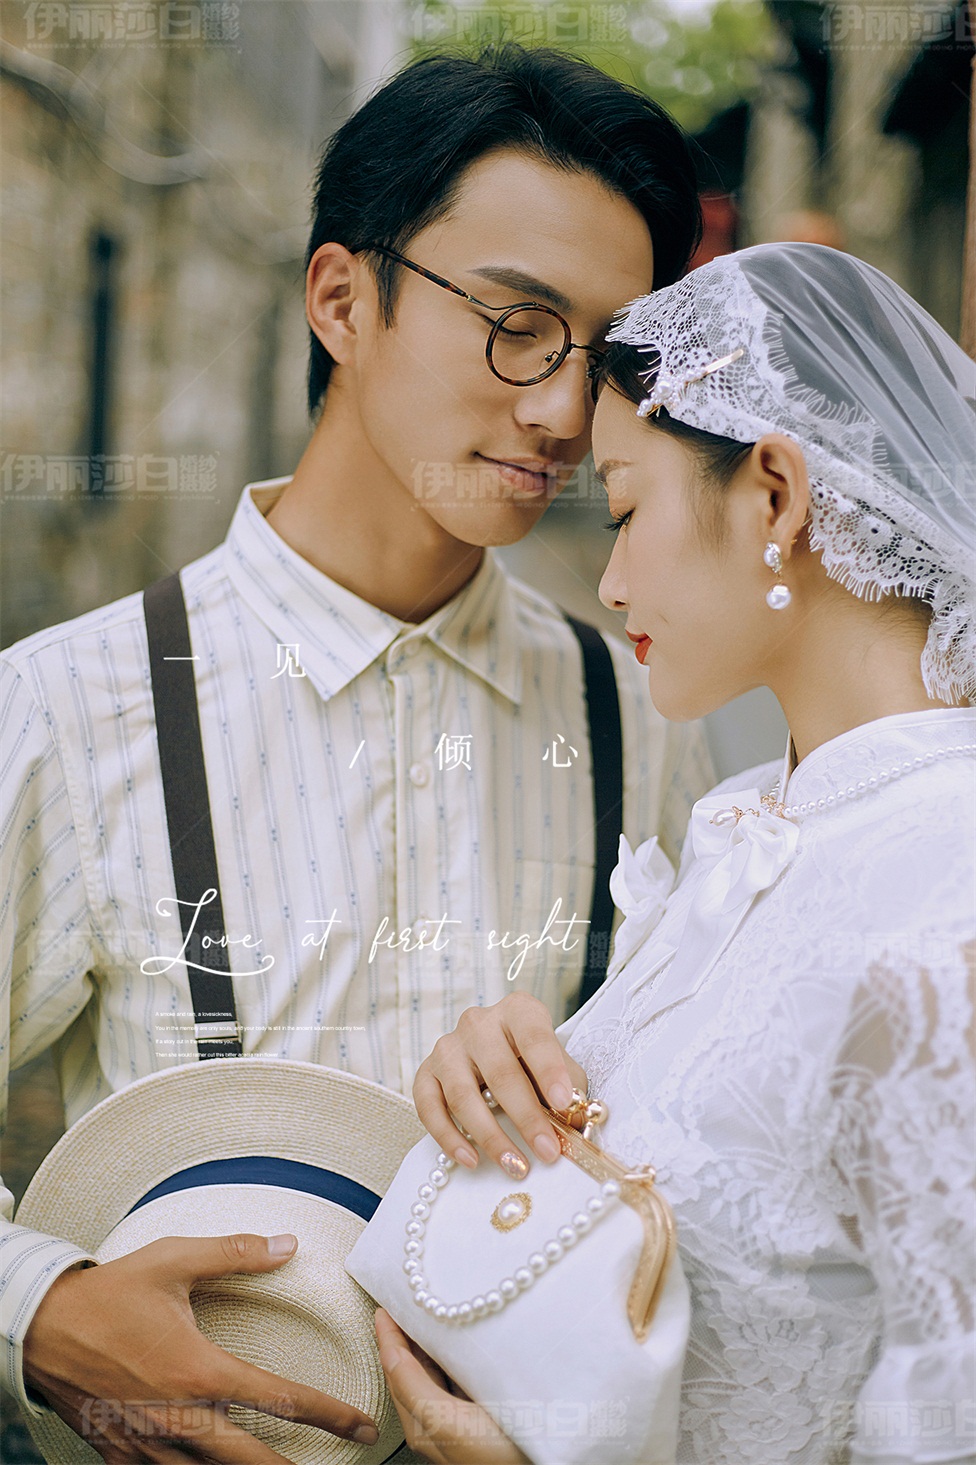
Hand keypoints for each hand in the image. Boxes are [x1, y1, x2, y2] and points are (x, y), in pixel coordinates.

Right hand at [22, 1233, 378, 1462]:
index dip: (327, 1415)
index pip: (279, 1399)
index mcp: (199, 1371)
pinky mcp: (120, 1455)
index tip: (361, 1427)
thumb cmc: (111, 1291)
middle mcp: (179, 1417)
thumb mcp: (174, 1260)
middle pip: (250, 1460)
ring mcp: (148, 1444)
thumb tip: (288, 1244)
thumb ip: (235, 1253)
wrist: (40, 1328)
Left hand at [375, 1308, 527, 1463]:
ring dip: (429, 1343)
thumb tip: (390, 1351)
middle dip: (406, 1336)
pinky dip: (453, 1355)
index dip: (388, 1336)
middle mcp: (437, 1422)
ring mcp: (462, 1419)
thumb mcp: (444, 1419)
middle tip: (405, 1303)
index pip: (395, 1369)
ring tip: (430, 1314)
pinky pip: (459, 1379)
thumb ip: (412, 1386)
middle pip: (412, 1370)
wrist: (548, 1458)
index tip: (384, 1306)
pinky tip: (465, 1341)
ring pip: (437, 1372)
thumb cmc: (496, 1454)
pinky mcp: (484, 1416)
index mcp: (421, 1424)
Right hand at [412, 992, 587, 1175]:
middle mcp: (478, 1023)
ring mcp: (448, 1047)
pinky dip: (449, 1137)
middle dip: (526, 1117)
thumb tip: (576, 1127)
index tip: (564, 1103)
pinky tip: (471, 1159)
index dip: (549, 1070)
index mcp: (518, 1011)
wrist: (497, 1050)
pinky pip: (428, 1107)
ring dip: (490, 1136)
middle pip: (500, 1073)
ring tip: (516, 1165)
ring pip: (462, 1095)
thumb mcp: (559, 1062)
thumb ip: (570, 1088)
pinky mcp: (426, 1072)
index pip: (534, 1037)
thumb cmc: (533, 1059)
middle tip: (547, 1151)